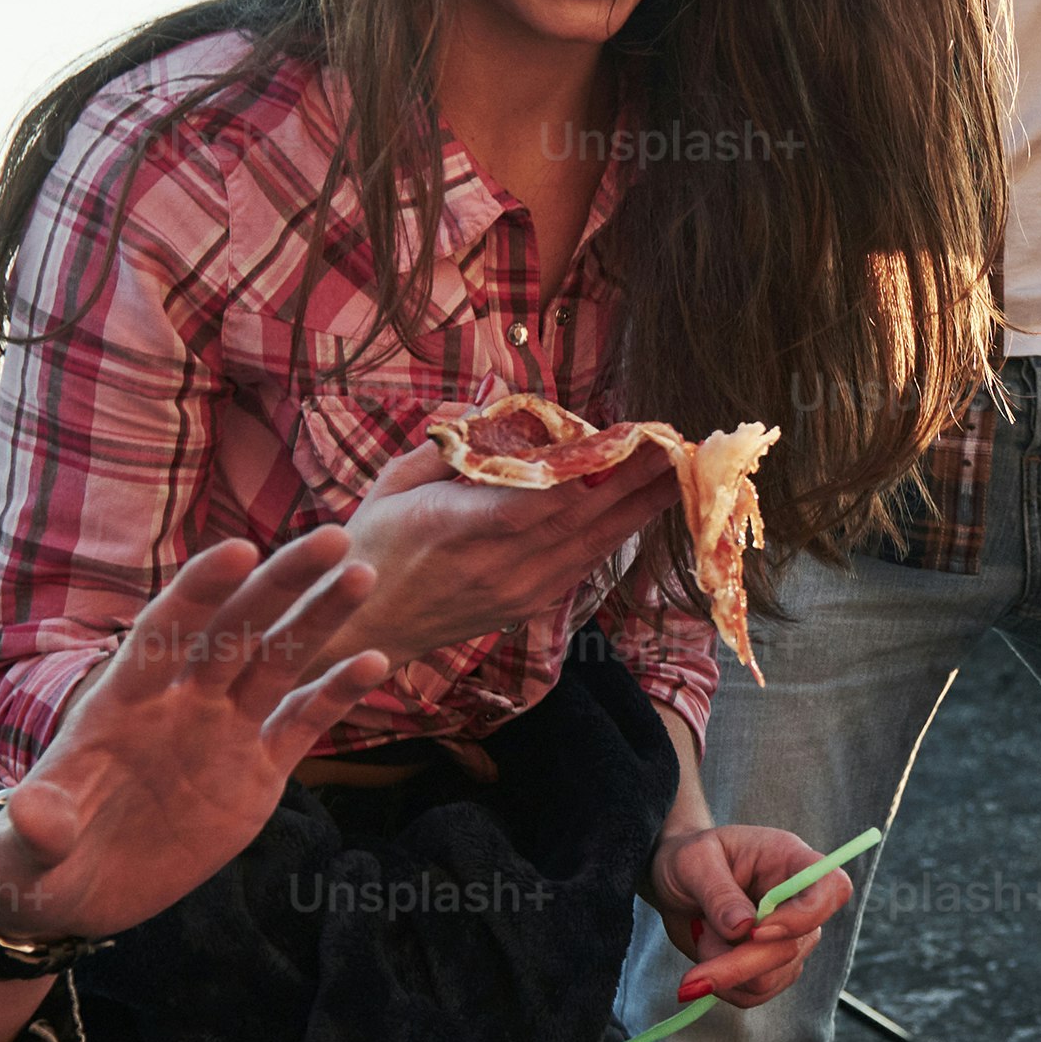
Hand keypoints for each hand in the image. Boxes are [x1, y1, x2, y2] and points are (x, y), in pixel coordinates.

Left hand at [0, 531, 391, 940]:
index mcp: (122, 702)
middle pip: (235, 630)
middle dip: (281, 583)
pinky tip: (375, 663)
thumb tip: (34, 815)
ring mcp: (222, 734)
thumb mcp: (27, 849)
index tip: (240, 551)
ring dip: (318, 620)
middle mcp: (179, 703)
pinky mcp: (255, 773)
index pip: (165, 633)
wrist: (74, 894)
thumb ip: (37, 825)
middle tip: (333, 539)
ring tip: (362, 577)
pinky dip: (336, 695)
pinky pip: (301, 725)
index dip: (200, 592)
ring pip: (277, 664)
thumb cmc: (38, 859)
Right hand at [343, 458, 675, 668]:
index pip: (531, 502)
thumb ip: (445, 447)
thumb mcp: (391, 483)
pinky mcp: (527, 605)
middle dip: (632, 480)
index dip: (584, 476)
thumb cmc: (371, 546)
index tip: (625, 442)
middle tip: (676, 447)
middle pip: (578, 519)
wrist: (362, 629)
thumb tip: (488, 412)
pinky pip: (581, 565)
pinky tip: (640, 511)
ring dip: (637, 509)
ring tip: (677, 476)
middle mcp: (496, 563)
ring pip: (591, 545)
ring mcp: (517, 590)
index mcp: (455, 525)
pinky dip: (613, 535)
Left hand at [652, 820, 854, 1009]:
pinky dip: (723, 985)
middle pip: (794, 946)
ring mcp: (790, 939)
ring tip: (701, 934)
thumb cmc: (686, 860)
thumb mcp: (692, 862)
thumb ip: (718, 892)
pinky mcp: (771, 968)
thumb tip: (744, 928)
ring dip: (723, 969)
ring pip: (771, 978)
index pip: (832, 888)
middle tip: (691, 977)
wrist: (674, 885)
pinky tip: (706, 959)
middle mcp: (798, 903)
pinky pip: (753, 994)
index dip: (805, 916)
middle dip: (739, 963)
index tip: (756, 932)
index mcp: (790, 861)